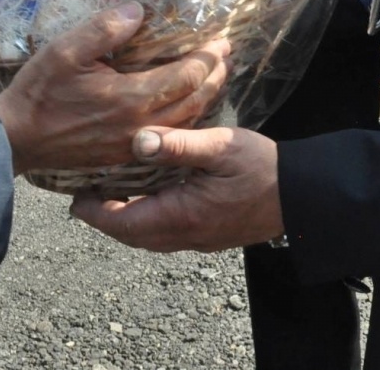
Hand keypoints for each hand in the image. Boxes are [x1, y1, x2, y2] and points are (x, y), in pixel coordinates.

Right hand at [0, 3, 228, 174]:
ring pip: (186, 121)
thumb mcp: (66, 50)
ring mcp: (136, 143)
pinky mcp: (127, 153)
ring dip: (206, 97)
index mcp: (132, 97)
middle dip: (215, 76)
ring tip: (215, 77)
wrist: (18, 138)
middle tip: (226, 55)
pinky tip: (186, 106)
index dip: (207, 56)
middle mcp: (143, 125)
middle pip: (195, 100)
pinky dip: (188, 116)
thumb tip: (139, 11)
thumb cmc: (40, 92)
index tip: (220, 39)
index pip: (186, 75)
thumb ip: (105, 29)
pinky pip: (171, 134)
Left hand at [70, 127, 282, 251]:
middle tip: (84, 194)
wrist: (305, 197)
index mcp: (182, 215)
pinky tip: (146, 197)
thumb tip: (138, 140)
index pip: (124, 223)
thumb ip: (179, 144)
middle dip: (104, 218)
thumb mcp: (221, 147)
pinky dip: (146, 220)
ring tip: (109, 193)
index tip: (74, 198)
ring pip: (148, 238)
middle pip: (131, 235)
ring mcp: (199, 239)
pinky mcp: (209, 236)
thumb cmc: (264, 168)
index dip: (95, 213)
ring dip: (125, 220)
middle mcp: (186, 235)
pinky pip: (166, 234)